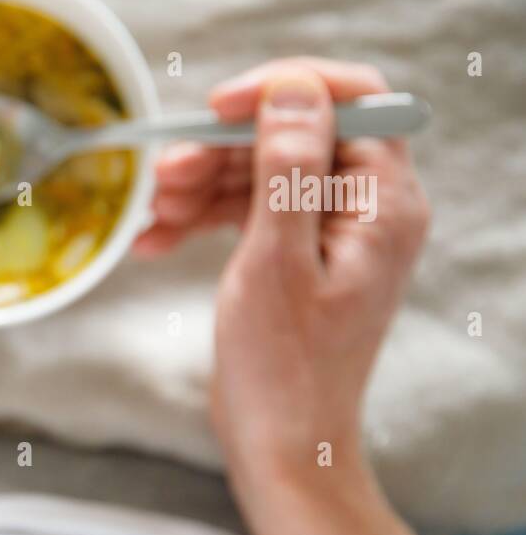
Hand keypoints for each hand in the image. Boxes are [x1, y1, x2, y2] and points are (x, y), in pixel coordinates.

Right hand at [137, 58, 430, 486]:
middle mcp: (366, 209)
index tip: (217, 106)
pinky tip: (156, 240)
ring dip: (201, 187)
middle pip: (292, 139)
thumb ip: (287, 169)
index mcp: (384, 204)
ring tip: (151, 215)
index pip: (350, 103)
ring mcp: (331, 232)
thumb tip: (293, 90)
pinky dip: (202, 220)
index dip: (283, 90)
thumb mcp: (276, 260)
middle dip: (221, 152)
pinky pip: (249, 212)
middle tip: (162, 175)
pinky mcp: (298, 254)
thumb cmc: (283, 366)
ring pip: (262, 174)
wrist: (282, 444)